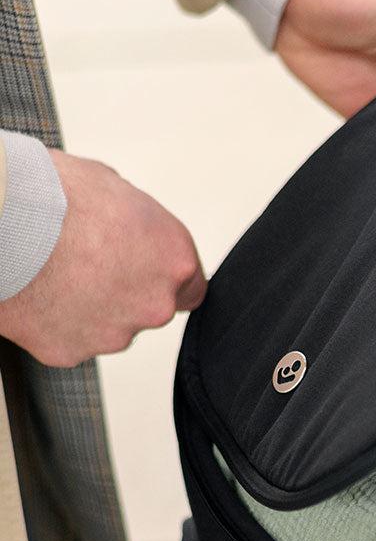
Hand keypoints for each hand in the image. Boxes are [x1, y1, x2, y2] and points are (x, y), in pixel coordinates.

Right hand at [0, 151, 205, 367]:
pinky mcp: (72, 351)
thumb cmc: (52, 192)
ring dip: (89, 309)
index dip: (163, 278)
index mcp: (175, 262)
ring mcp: (114, 333)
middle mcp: (154, 305)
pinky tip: (34, 293)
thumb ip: (138, 223)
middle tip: (84, 263)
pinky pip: (68, 339)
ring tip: (52, 273)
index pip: (191, 289)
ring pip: (108, 326)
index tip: (144, 270)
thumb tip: (134, 229)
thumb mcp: (114, 188)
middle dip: (122, 291)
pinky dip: (54, 323)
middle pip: (147, 308)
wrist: (1, 219)